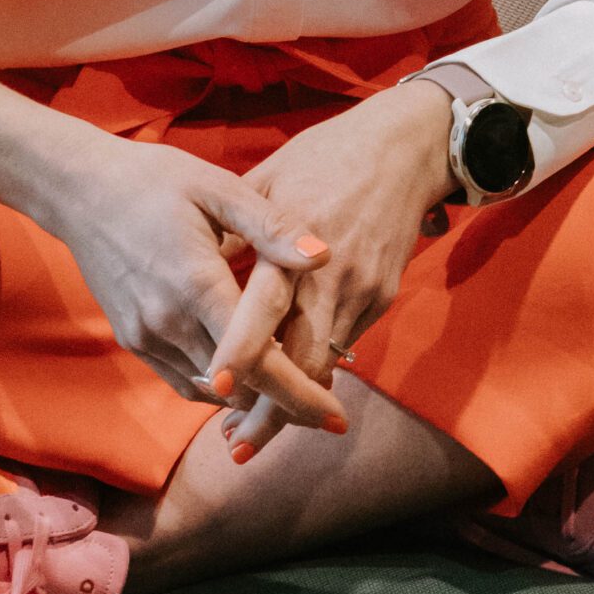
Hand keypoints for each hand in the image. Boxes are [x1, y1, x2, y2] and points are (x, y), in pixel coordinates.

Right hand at [43, 125, 350, 432]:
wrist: (82, 189)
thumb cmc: (156, 179)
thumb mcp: (218, 187)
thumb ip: (271, 227)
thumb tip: (324, 255)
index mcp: (197, 284)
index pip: (259, 361)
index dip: (301, 394)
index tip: (338, 418)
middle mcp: (168, 322)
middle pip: (238, 389)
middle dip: (285, 402)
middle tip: (327, 402)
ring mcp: (146, 336)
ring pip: (210, 393)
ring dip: (251, 398)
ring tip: (293, 390)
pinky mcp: (132, 340)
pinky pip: (183, 382)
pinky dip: (217, 388)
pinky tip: (244, 375)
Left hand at [212, 78, 455, 457]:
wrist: (403, 147)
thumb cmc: (322, 156)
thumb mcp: (267, 179)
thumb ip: (232, 232)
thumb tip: (190, 274)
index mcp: (294, 243)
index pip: (263, 313)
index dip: (239, 356)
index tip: (212, 390)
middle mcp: (332, 276)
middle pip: (301, 362)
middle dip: (270, 411)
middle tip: (234, 445)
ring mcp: (363, 290)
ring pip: (326, 364)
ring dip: (291, 402)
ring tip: (251, 430)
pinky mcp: (383, 296)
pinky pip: (345, 343)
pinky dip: (316, 369)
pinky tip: (289, 382)